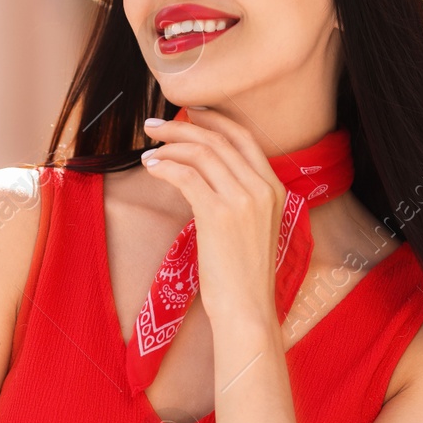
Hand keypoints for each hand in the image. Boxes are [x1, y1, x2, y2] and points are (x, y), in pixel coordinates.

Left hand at [140, 107, 285, 318]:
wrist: (247, 309)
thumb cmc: (243, 274)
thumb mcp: (252, 226)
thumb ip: (238, 196)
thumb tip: (202, 171)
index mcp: (274, 188)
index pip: (243, 137)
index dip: (213, 120)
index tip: (187, 113)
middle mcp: (262, 188)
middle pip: (217, 139)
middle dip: (181, 127)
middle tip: (153, 125)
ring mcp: (243, 200)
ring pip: (201, 153)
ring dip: (168, 147)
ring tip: (148, 152)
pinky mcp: (219, 215)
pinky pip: (186, 176)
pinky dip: (165, 168)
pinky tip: (151, 169)